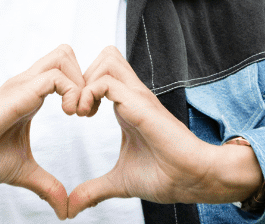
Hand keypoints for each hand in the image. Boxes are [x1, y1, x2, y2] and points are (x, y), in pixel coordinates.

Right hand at [0, 44, 84, 219]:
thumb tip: (64, 209)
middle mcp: (27, 83)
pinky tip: (68, 115)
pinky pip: (56, 76)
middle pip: (65, 53)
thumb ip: (47, 185)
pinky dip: (71, 92)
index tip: (87, 116)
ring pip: (63, 56)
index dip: (83, 88)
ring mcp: (22, 84)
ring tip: (77, 113)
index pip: (64, 70)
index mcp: (30, 95)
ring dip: (80, 83)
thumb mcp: (24, 171)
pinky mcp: (19, 92)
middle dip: (86, 77)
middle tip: (86, 111)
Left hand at [67, 46, 261, 218]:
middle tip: (75, 108)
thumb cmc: (166, 176)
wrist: (193, 179)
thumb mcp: (119, 182)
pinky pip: (106, 81)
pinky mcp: (140, 104)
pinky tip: (87, 115)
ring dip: (85, 81)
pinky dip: (89, 93)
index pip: (103, 73)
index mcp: (127, 107)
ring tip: (80, 111)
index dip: (82, 87)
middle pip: (105, 56)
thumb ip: (94, 190)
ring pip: (106, 59)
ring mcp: (138, 97)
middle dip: (81, 76)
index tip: (75, 115)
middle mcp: (133, 96)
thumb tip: (71, 207)